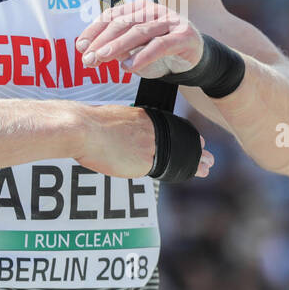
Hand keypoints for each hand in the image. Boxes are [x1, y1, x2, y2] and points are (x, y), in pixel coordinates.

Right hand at [74, 104, 213, 178]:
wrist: (81, 129)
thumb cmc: (85, 124)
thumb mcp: (108, 119)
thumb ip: (120, 126)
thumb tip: (117, 135)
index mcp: (141, 116)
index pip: (168, 127)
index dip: (182, 135)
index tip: (192, 140)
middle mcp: (150, 129)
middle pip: (178, 140)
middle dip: (195, 149)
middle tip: (207, 155)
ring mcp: (149, 144)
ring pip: (179, 154)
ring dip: (196, 161)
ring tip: (207, 166)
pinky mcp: (144, 160)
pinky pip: (164, 168)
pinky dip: (184, 170)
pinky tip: (195, 172)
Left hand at [76, 0, 203, 78]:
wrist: (195, 58)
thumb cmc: (160, 53)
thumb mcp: (135, 49)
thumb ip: (117, 48)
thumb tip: (90, 51)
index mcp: (140, 8)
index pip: (113, 15)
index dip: (95, 30)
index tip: (80, 46)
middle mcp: (154, 10)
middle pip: (123, 23)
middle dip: (102, 41)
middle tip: (88, 58)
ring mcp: (170, 21)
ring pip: (139, 32)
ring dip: (118, 46)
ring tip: (101, 59)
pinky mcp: (184, 36)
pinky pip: (160, 45)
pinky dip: (142, 56)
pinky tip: (127, 67)